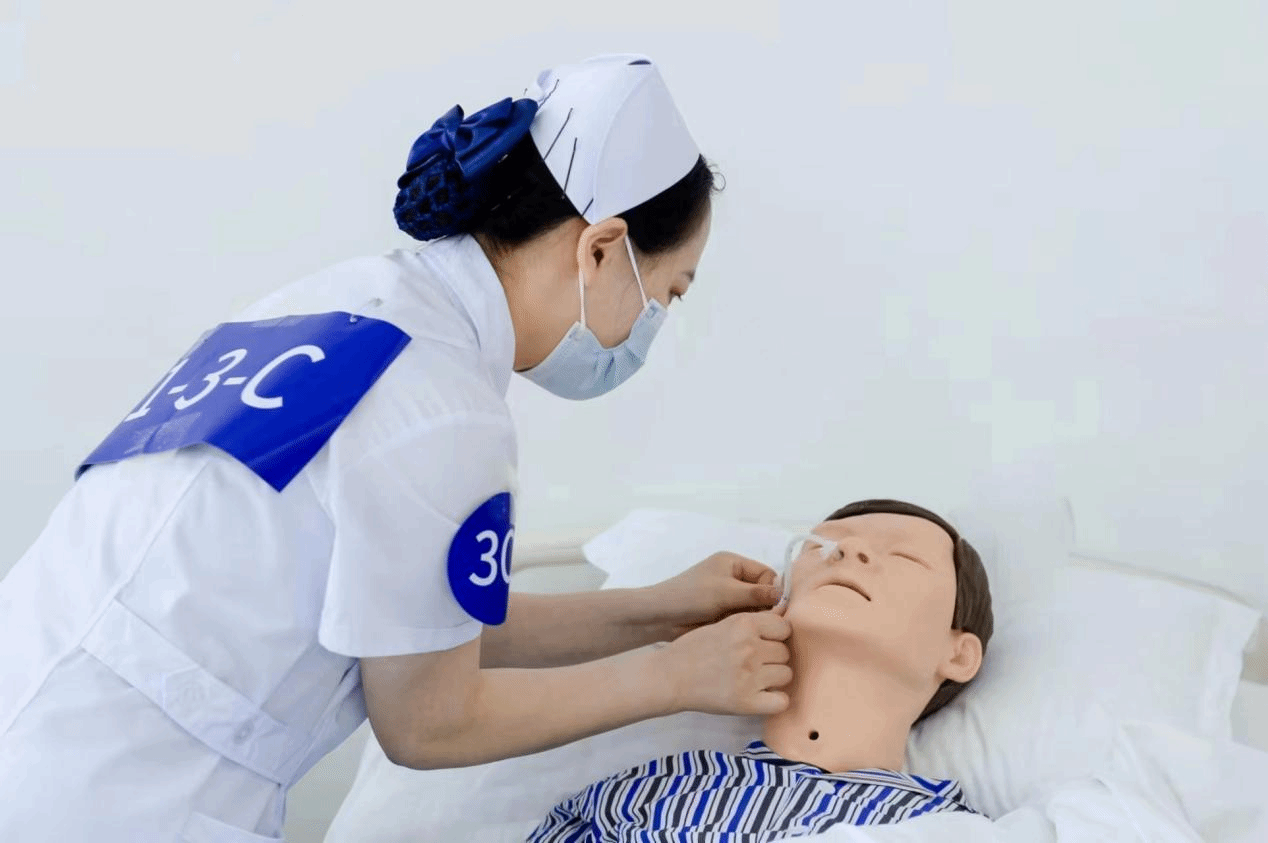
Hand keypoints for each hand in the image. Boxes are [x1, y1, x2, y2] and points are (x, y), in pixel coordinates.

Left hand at [647, 552, 782, 639]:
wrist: (660, 617)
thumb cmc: (692, 597)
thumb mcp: (725, 592)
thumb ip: (756, 594)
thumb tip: (784, 595)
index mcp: (733, 563)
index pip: (766, 574)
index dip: (773, 591)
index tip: (777, 610)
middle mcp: (732, 577)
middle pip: (761, 592)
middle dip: (765, 607)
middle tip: (768, 624)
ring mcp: (726, 596)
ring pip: (753, 608)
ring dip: (754, 618)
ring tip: (754, 630)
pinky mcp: (721, 613)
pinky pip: (742, 618)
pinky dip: (743, 625)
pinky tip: (744, 635)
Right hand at [657, 609, 792, 715]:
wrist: (670, 676)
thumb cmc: (694, 649)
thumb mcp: (722, 625)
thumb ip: (750, 625)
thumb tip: (783, 631)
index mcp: (744, 624)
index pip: (784, 628)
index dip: (776, 636)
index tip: (765, 643)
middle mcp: (750, 648)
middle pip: (785, 652)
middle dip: (773, 658)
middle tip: (753, 664)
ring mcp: (750, 676)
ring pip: (786, 675)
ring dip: (774, 678)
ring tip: (754, 680)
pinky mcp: (747, 702)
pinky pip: (781, 701)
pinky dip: (774, 701)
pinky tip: (760, 697)